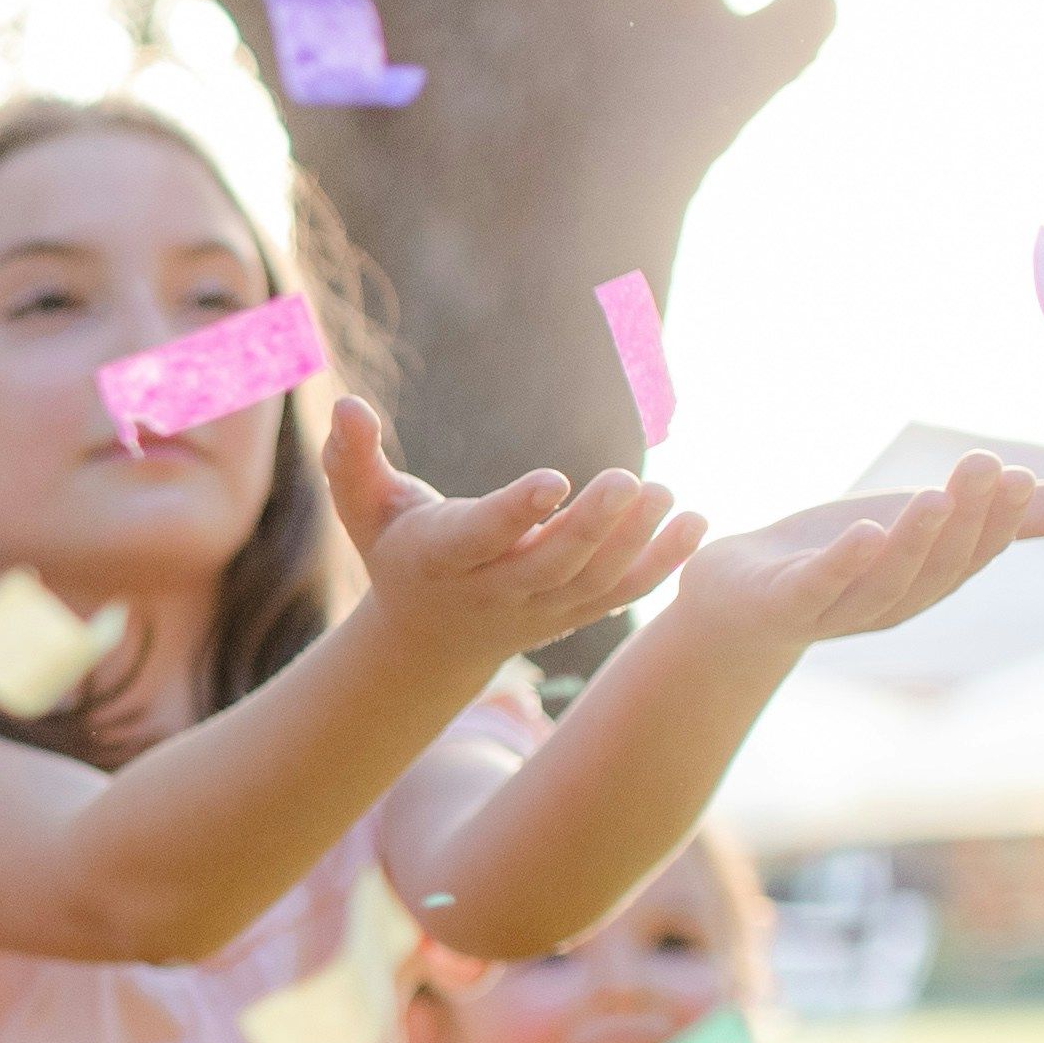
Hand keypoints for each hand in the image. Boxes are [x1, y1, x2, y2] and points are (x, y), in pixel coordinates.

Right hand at [332, 402, 704, 670]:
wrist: (429, 636)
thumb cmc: (396, 549)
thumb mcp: (362, 508)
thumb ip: (351, 458)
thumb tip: (347, 405)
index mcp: (440, 560)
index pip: (480, 538)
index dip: (515, 513)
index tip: (555, 480)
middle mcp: (493, 592)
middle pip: (548, 565)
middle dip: (590, 527)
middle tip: (627, 479)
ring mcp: (538, 610)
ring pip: (593, 583)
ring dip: (635, 543)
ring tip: (666, 493)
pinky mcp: (573, 614)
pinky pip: (622, 594)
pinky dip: (662, 564)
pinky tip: (696, 523)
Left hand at [667, 455, 1043, 659]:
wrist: (736, 593)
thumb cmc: (839, 555)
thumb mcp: (922, 522)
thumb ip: (1006, 519)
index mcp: (928, 581)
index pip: (974, 552)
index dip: (999, 520)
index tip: (1018, 475)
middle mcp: (889, 602)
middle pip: (936, 565)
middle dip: (964, 518)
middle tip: (985, 466)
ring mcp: (834, 608)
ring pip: (884, 580)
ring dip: (914, 540)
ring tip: (936, 497)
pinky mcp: (781, 603)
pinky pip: (817, 589)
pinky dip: (842, 564)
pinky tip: (863, 533)